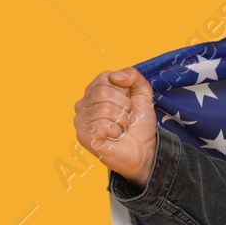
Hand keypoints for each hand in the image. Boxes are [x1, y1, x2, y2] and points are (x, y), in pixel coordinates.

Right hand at [73, 67, 157, 186]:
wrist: (144, 149)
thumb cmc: (139, 122)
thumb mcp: (143, 93)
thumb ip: (132, 76)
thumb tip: (115, 76)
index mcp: (93, 91)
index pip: (106, 77)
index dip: (123, 90)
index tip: (128, 101)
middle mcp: (82, 104)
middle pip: (103, 92)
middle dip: (124, 105)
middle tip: (125, 117)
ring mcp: (81, 121)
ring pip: (104, 109)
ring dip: (122, 120)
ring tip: (121, 127)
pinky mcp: (83, 136)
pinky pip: (103, 125)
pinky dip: (116, 130)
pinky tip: (114, 136)